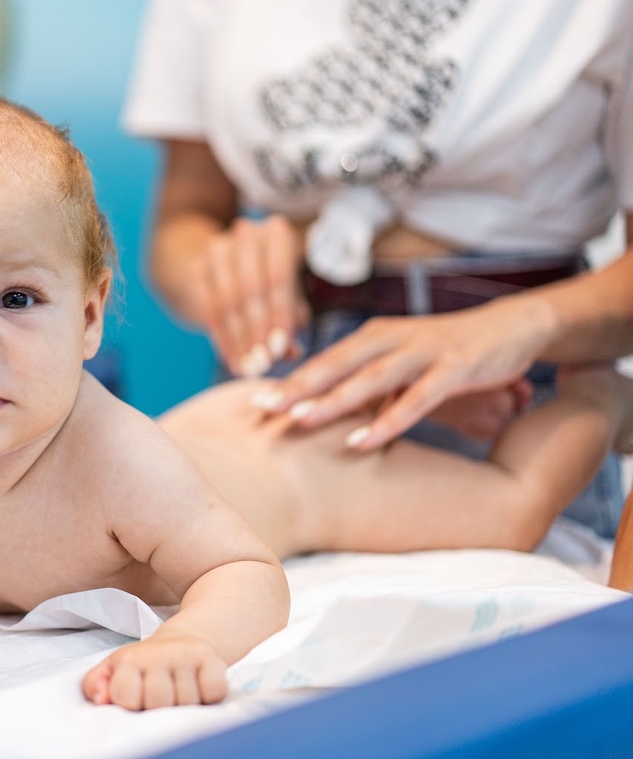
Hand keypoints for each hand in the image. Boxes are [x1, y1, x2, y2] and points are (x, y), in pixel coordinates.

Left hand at [81, 634, 227, 709]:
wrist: (180, 642)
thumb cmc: (144, 666)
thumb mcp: (113, 670)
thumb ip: (96, 685)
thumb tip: (101, 698)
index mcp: (130, 659)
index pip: (125, 695)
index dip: (131, 703)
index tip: (135, 696)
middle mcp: (158, 654)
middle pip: (158, 701)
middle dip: (158, 705)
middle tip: (160, 693)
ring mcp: (187, 656)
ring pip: (187, 702)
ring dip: (184, 703)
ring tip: (178, 689)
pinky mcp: (214, 660)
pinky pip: (215, 693)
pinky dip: (210, 696)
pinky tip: (199, 686)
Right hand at [183, 213, 307, 376]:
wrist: (225, 265)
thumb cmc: (268, 283)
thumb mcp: (285, 296)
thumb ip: (292, 320)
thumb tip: (291, 353)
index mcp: (275, 233)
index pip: (277, 277)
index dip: (279, 316)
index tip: (280, 349)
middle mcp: (244, 235)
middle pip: (250, 289)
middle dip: (257, 330)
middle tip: (264, 362)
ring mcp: (216, 250)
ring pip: (227, 301)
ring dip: (238, 338)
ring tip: (249, 367)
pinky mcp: (196, 270)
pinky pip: (208, 309)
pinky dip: (222, 339)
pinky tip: (232, 360)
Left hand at [254, 294, 554, 448]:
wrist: (515, 326)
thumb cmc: (450, 351)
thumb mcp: (404, 366)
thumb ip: (372, 387)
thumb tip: (335, 417)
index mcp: (374, 337)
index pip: (323, 361)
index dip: (288, 380)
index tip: (252, 401)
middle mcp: (391, 339)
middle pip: (335, 365)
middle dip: (296, 387)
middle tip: (259, 408)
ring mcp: (423, 352)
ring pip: (370, 379)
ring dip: (333, 400)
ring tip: (298, 421)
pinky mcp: (455, 368)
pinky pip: (416, 398)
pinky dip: (387, 421)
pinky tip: (361, 441)